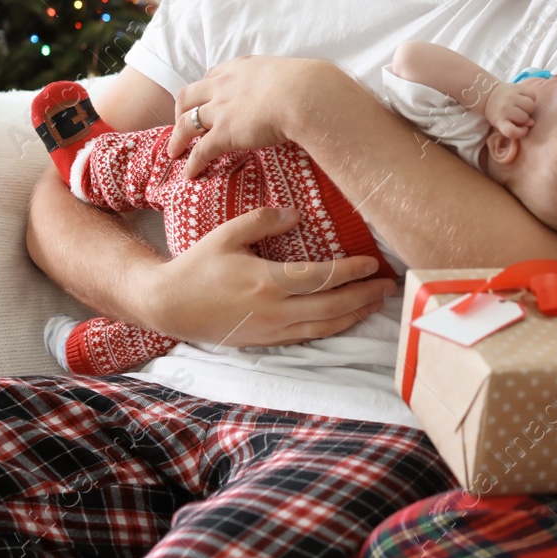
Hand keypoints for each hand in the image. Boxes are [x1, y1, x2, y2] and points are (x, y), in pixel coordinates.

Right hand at [145, 205, 396, 346]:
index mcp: (267, 282)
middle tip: (387, 286)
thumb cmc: (197, 266)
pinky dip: (331, 328)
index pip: (322, 277)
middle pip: (332, 306)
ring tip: (376, 304)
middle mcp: (274, 311)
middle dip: (364, 296)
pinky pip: (307, 337)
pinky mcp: (266, 342)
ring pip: (324, 327)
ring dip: (354, 316)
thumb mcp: (228, 234)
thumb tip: (297, 215)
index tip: (372, 263)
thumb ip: (263, 220)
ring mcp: (271, 331)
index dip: (350, 271)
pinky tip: (345, 319)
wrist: (168, 305)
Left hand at [167, 55, 334, 177]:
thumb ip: (280, 81)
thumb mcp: (287, 73)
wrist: (303, 95)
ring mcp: (220, 109)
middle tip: (180, 124)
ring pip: (186, 123)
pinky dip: (192, 163)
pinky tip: (189, 174)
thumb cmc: (306, 84)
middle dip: (180, 111)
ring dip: (177, 138)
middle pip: (188, 96)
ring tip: (173, 152)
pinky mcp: (224, 133)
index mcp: (238, 68)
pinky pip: (200, 151)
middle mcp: (223, 85)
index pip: (211, 76)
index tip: (204, 100)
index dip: (204, 90)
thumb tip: (297, 88)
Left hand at [484, 81, 536, 138]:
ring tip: (522, 107)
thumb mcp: (502, 123)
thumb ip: (516, 126)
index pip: (510, 131)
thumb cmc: (499, 112)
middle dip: (524, 118)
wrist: (489, 93)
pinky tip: (524, 99)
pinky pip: (533, 96)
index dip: (520, 133)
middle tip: (518, 115)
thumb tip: (531, 122)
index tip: (523, 130)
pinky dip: (532, 98)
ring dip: (529, 108)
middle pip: (525, 118)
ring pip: (531, 106)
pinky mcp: (517, 88)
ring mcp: (511, 97)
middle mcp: (504, 108)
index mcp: (499, 120)